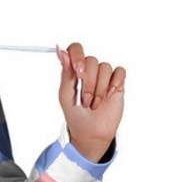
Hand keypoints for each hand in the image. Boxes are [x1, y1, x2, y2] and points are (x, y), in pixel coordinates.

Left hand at [56, 42, 125, 161]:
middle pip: (91, 60)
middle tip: (85, 100)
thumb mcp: (65, 95)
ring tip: (94, 103)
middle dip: (88, 83)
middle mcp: (90, 70)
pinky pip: (119, 72)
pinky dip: (113, 84)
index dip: (77, 55)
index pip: (75, 49)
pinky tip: (109, 96)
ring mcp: (104, 76)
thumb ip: (65, 74)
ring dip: (99, 89)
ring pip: (105, 67)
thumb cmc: (76, 114)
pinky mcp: (117, 82)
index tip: (78, 71)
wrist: (91, 132)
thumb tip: (61, 51)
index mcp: (74, 71)